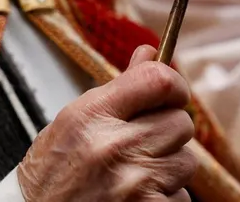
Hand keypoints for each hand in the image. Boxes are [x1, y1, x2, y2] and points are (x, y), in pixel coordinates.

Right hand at [17, 45, 197, 200]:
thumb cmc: (52, 174)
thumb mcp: (74, 121)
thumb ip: (119, 87)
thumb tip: (149, 53)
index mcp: (91, 116)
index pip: (159, 81)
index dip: (175, 85)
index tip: (173, 94)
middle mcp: (113, 146)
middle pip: (180, 122)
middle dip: (168, 131)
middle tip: (143, 144)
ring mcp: (133, 183)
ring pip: (186, 160)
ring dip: (168, 166)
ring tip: (135, 174)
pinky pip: (182, 195)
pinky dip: (166, 196)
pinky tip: (137, 197)